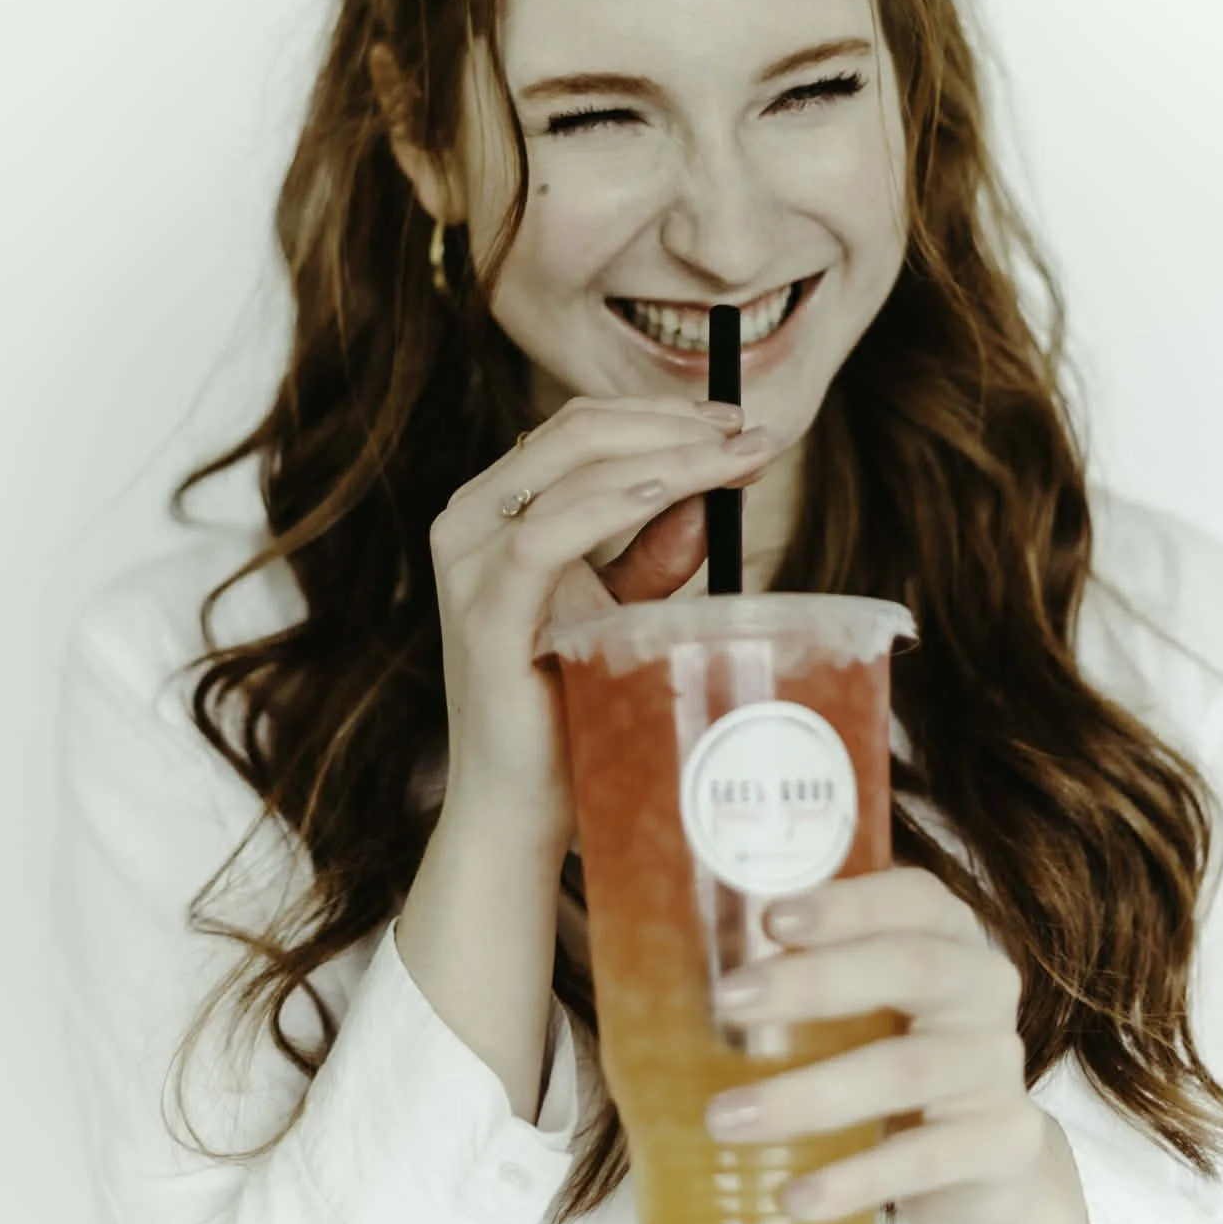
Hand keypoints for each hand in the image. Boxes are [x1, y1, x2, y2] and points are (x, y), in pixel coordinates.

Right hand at [428, 393, 778, 853]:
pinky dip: (609, 504)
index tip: (741, 425)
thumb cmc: (569, 711)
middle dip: (674, 423)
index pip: (579, 427)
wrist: (522, 810)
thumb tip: (710, 495)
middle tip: (752, 435)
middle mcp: (470, 522)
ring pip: (567, 465)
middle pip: (575, 430)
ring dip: (664, 451)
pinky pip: (545, 536)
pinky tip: (666, 491)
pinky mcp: (483, 613)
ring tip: (734, 457)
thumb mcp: (619, 612)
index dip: (662, 413)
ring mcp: (469, 565)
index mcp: (497, 511)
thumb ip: (653, 553)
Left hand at [703, 865, 1063, 1223]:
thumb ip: (808, 976)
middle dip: (813, 983)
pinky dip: (854, 1180)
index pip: (912, 897)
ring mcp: (998, 1066)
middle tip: (726, 1002)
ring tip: (724, 1120)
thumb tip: (682, 966)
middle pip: (908, 969)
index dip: (845, 904)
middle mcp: (984, 987)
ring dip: (807, 1096)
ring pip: (904, 1071)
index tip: (769, 918)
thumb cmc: (898, 1055)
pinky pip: (924, 1160)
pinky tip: (793, 1196)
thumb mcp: (868, 1006)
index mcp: (950, 935)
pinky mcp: (1004, 1143)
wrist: (988, 1163)